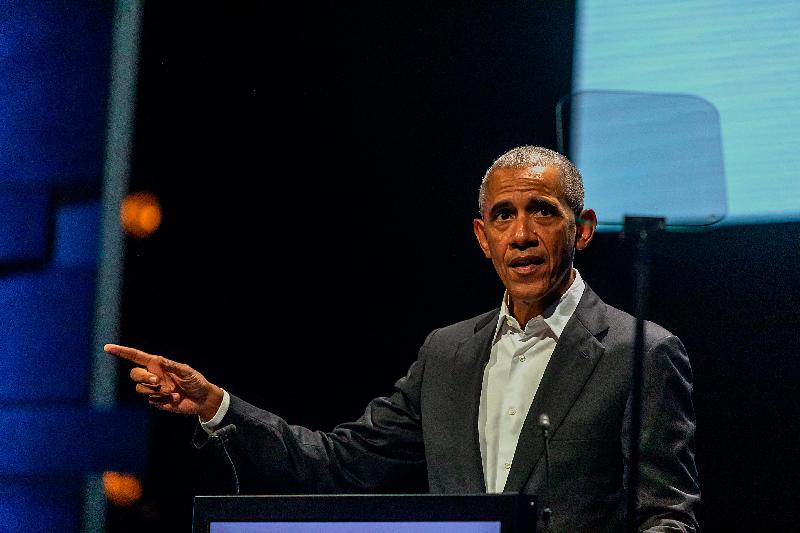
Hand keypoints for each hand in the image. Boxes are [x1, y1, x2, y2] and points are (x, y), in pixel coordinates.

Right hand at [104, 343, 222, 420]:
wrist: (201, 399)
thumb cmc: (196, 381)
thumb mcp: (186, 371)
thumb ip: (172, 366)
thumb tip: (157, 359)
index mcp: (158, 364)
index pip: (136, 357)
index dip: (121, 352)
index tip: (107, 348)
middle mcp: (153, 375)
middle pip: (134, 374)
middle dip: (143, 377)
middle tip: (157, 381)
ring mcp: (154, 389)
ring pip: (140, 389)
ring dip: (156, 391)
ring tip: (172, 391)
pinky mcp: (156, 401)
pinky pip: (151, 401)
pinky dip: (163, 400)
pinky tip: (175, 398)